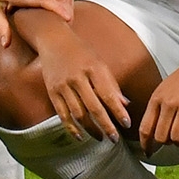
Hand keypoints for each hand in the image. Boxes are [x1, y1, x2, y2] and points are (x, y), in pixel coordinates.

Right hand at [33, 24, 132, 140]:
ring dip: (91, 129)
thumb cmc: (81, 51)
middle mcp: (78, 77)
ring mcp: (63, 86)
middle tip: (115, 138)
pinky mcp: (52, 92)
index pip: (108, 94)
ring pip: (78, 114)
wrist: (53, 39)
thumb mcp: (99, 63)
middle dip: (106, 125)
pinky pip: (63, 115)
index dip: (118, 111)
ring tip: (101, 138)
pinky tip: (81, 136)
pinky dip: (72, 128)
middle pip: (94, 108)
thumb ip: (111, 84)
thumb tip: (125, 104)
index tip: (127, 124)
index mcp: (94, 68)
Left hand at [140, 51, 178, 156]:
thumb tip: (154, 128)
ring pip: (176, 137)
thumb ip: (159, 105)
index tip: (148, 152)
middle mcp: (168, 103)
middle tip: (172, 144)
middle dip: (165, 145)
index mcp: (157, 98)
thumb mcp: (167, 87)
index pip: (145, 127)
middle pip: (160, 136)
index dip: (145, 144)